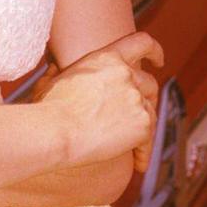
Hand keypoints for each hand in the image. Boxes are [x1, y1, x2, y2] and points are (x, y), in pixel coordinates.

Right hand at [37, 30, 163, 168]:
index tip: (159, 61)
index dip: (154, 51)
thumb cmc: (47, 108)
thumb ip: (61, 71)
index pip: (140, 43)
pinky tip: (138, 164)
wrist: (56, 130)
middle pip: (149, 83)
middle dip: (148, 98)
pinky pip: (150, 138)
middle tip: (139, 114)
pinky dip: (145, 151)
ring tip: (134, 146)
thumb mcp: (55, 79)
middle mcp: (125, 74)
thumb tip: (54, 68)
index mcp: (106, 58)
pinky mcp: (142, 123)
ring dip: (143, 127)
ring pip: (151, 111)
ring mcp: (136, 98)